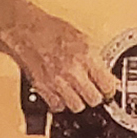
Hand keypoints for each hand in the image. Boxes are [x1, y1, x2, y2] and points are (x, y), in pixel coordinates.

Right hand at [0, 4, 116, 112]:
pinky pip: (58, 106)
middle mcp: (72, 71)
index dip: (110, 90)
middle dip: (95, 96)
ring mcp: (56, 81)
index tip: (108, 89)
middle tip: (93, 90)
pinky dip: (61, 103)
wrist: (26, 30)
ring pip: (77, 106)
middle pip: (94, 100)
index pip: (108, 86)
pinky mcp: (43, 89)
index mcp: (85, 56)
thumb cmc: (52, 31)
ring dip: (78, 101)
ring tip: (76, 91)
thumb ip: (98, 61)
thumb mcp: (83, 39)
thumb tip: (111, 78)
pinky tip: (62, 93)